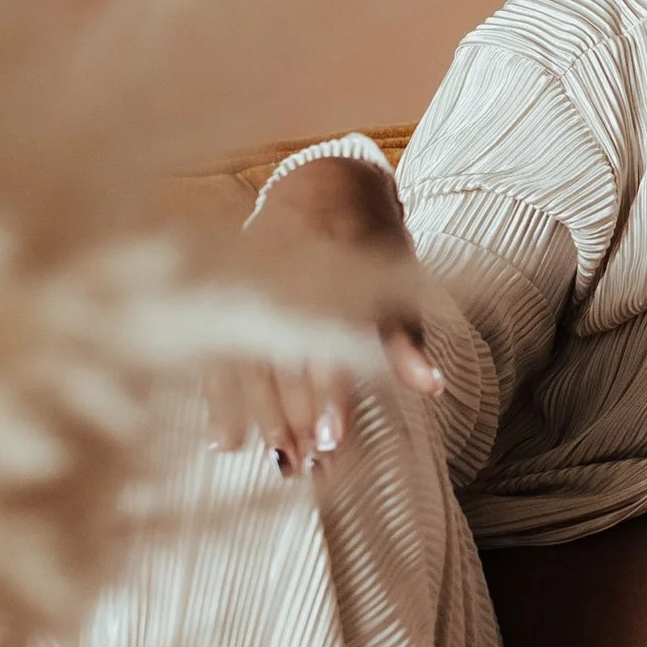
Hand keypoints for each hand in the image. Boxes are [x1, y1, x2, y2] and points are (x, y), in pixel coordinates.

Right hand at [215, 156, 442, 473]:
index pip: (326, 337)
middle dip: (295, 417)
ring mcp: (248, 282)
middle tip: (308, 466)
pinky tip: (226, 441)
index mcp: (332, 264)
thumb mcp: (398, 276)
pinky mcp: (224, 293)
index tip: (333, 437)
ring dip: (262, 418)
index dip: (328, 391)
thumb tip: (430, 386)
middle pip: (283, 357)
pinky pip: (216, 352)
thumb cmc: (370, 237)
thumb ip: (405, 335)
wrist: (321, 180)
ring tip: (281, 462)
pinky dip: (219, 399)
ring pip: (247, 360)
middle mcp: (284, 274)